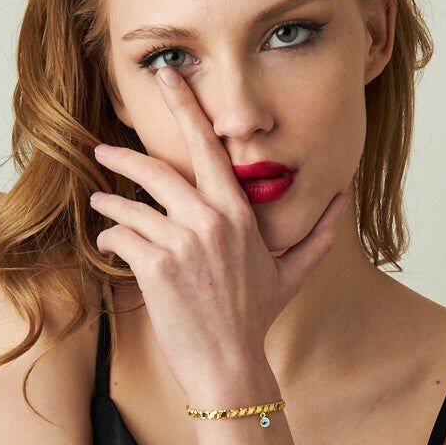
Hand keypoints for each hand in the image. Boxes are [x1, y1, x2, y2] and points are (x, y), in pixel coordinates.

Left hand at [88, 65, 349, 399]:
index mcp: (239, 214)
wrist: (229, 366)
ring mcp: (182, 243)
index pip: (209, 149)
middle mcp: (211, 221)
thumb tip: (344, 201)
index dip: (185, 108)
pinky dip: (110, 238)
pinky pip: (121, 237)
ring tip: (101, 202)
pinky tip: (110, 244)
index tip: (167, 78)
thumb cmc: (255, 319)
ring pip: (131, 206)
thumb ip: (317, 233)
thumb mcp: (292, 273)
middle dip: (125, 153)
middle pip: (158, 170)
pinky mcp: (156, 266)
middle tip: (103, 145)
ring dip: (110, 203)